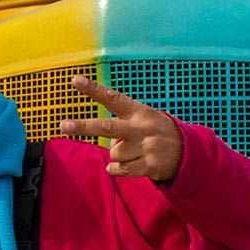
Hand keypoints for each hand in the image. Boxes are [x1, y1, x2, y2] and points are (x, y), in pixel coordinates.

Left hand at [59, 75, 183, 183]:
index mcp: (138, 111)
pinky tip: (129, 163)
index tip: (76, 80)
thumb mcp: (143, 118)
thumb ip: (122, 124)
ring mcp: (146, 147)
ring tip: (134, 151)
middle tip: (63, 125)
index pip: (113, 98)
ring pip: (114, 153)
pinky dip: (117, 168)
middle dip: (84, 127)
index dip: (94, 89)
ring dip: (118, 154)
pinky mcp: (149, 165)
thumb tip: (108, 141)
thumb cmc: (154, 131)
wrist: (186, 152)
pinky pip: (120, 169)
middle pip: (108, 127)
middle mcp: (141, 127)